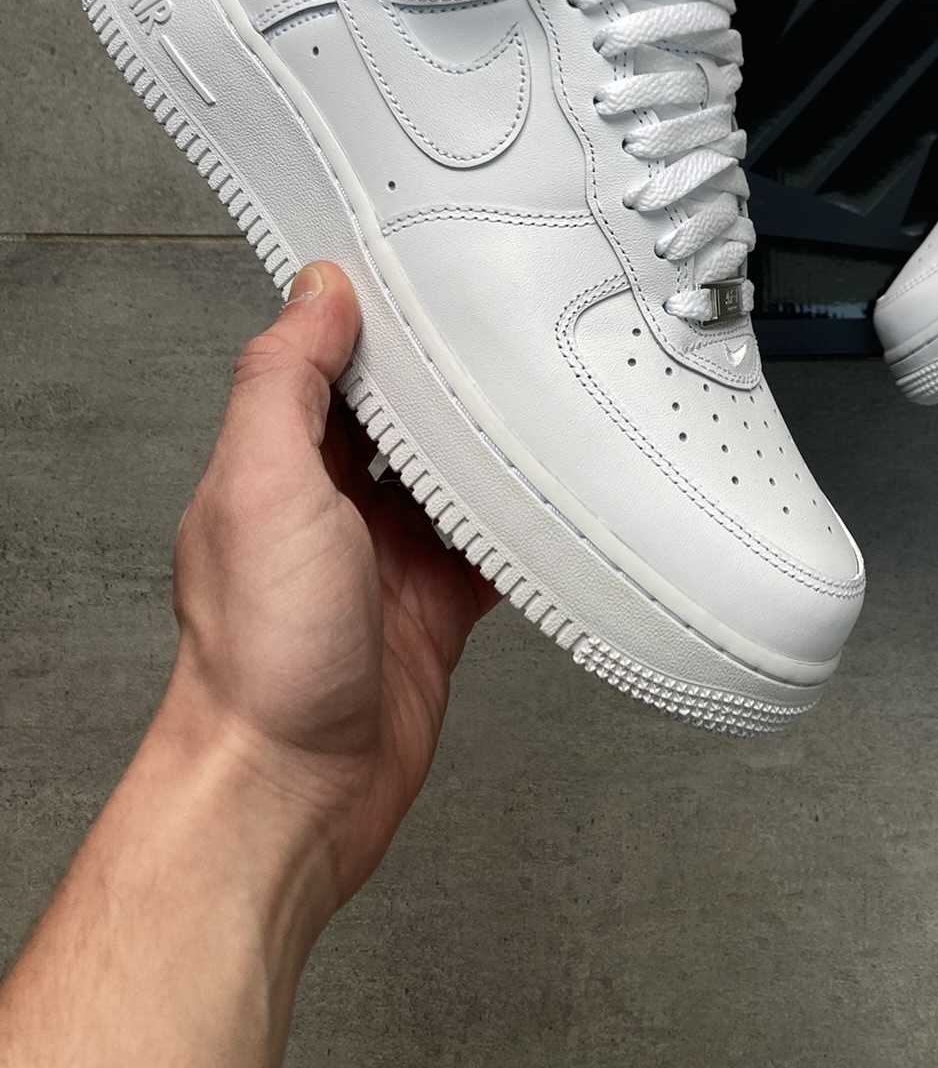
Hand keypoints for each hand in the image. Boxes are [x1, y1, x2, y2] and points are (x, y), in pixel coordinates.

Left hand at [165, 260, 500, 912]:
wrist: (289, 791)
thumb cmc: (257, 660)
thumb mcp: (259, 486)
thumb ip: (285, 382)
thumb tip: (314, 291)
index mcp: (273, 468)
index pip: (324, 367)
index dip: (368, 320)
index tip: (421, 275)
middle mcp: (324, 511)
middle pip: (398, 420)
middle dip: (443, 381)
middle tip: (502, 330)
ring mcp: (381, 562)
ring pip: (450, 480)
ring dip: (489, 450)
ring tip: (540, 400)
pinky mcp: (431, 612)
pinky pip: (489, 551)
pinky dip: (522, 528)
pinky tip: (551, 502)